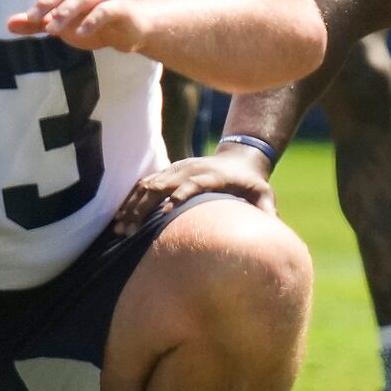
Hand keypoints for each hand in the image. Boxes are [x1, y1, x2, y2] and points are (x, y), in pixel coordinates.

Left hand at [8, 0, 139, 50]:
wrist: (129, 30)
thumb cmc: (92, 22)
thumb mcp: (61, 23)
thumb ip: (37, 24)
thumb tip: (9, 24)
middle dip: (47, 1)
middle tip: (32, 16)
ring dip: (65, 12)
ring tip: (51, 29)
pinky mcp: (120, 7)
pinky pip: (105, 11)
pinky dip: (91, 21)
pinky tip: (80, 33)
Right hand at [116, 144, 275, 231]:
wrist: (240, 159)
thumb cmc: (252, 183)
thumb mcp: (264, 194)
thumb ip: (266, 210)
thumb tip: (271, 228)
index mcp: (211, 176)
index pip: (191, 185)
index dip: (179, 196)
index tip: (166, 213)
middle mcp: (189, 170)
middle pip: (161, 185)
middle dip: (143, 207)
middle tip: (129, 230)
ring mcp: (176, 169)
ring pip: (148, 185)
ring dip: (132, 206)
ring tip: (119, 228)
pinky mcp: (168, 173)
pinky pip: (144, 184)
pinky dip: (130, 199)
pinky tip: (120, 217)